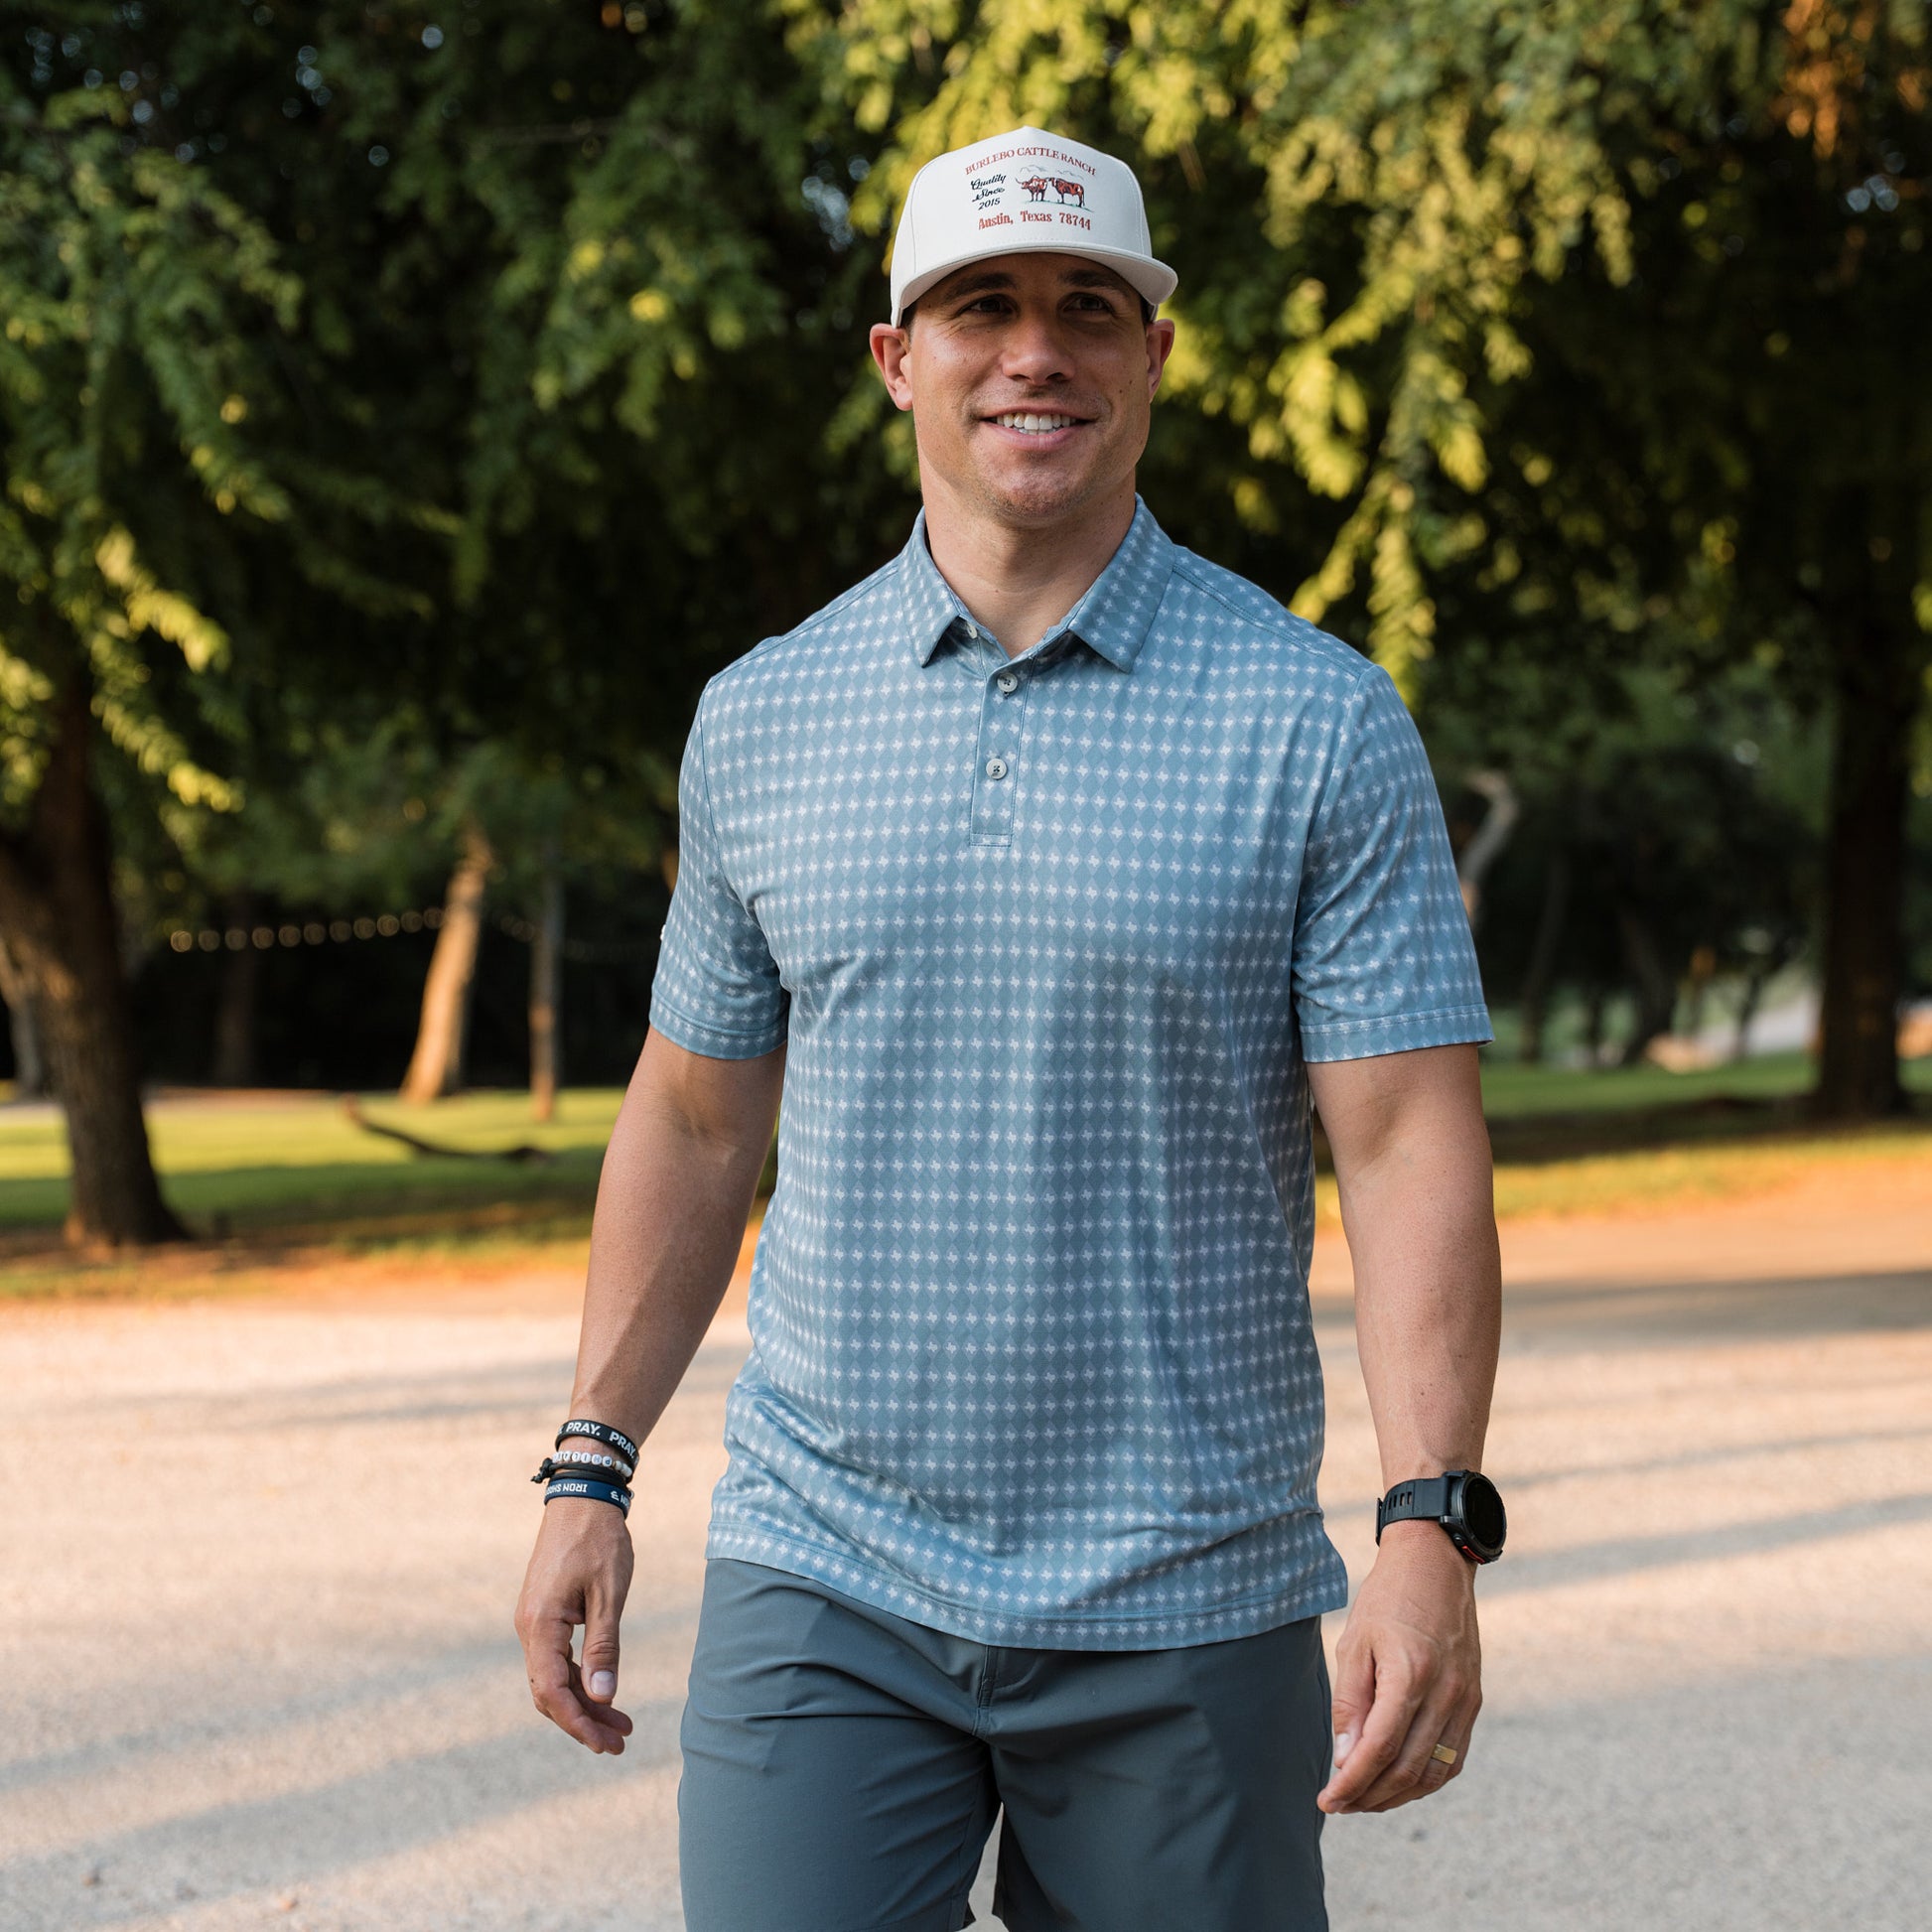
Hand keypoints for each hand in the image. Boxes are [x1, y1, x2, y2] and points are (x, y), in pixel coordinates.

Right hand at [513, 1497, 636, 1753]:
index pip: (551, 1691)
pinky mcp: (545, 1615)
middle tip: (621, 1741)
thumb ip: (604, 1648)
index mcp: (540, 1625)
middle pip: (550, 1692)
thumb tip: (602, 1697)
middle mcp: (529, 1629)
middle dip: (584, 1720)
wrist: (583, 1499)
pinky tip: (604, 1692)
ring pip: (554, 1678)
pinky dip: (580, 1679)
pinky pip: (557, 1659)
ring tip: (621, 1724)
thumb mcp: (609, 1594)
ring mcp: (535, 1622)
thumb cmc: (599, 1542)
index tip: (605, 1743)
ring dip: (584, 1703)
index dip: (577, 1722)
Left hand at [1316, 1521, 1481, 1813]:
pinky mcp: (1473, 1702)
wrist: (1436, 1564)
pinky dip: (1426, 1779)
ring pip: (1434, 1772)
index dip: (1352, 1782)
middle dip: (1370, 1796)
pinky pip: (1453, 1756)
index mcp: (1411, 1674)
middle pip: (1407, 1768)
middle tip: (1339, 1804)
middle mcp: (1445, 1694)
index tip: (1328, 1800)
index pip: (1380, 1748)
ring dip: (1398, 1795)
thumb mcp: (1355, 1642)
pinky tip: (1399, 1782)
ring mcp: (1465, 1700)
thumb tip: (1344, 1758)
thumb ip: (1351, 1702)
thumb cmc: (1388, 1598)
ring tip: (1364, 1799)